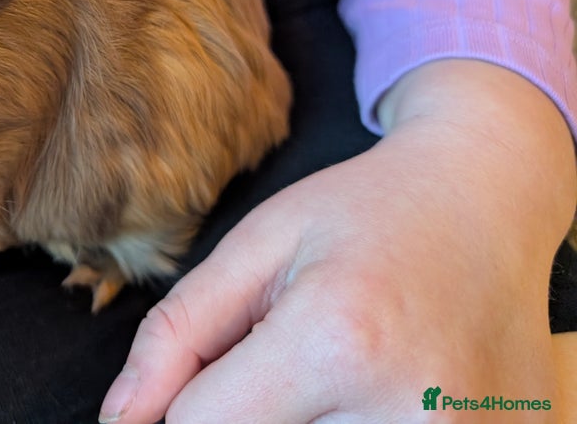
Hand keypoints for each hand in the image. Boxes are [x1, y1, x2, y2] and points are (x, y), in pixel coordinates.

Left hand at [101, 60, 575, 422]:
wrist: (487, 204)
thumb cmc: (364, 214)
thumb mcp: (256, 245)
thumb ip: (176, 335)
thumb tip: (120, 421)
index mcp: (338, 341)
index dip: (182, 403)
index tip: (211, 366)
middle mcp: (410, 415)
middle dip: (248, 413)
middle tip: (285, 352)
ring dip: (300, 422)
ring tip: (328, 369)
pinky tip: (365, 390)